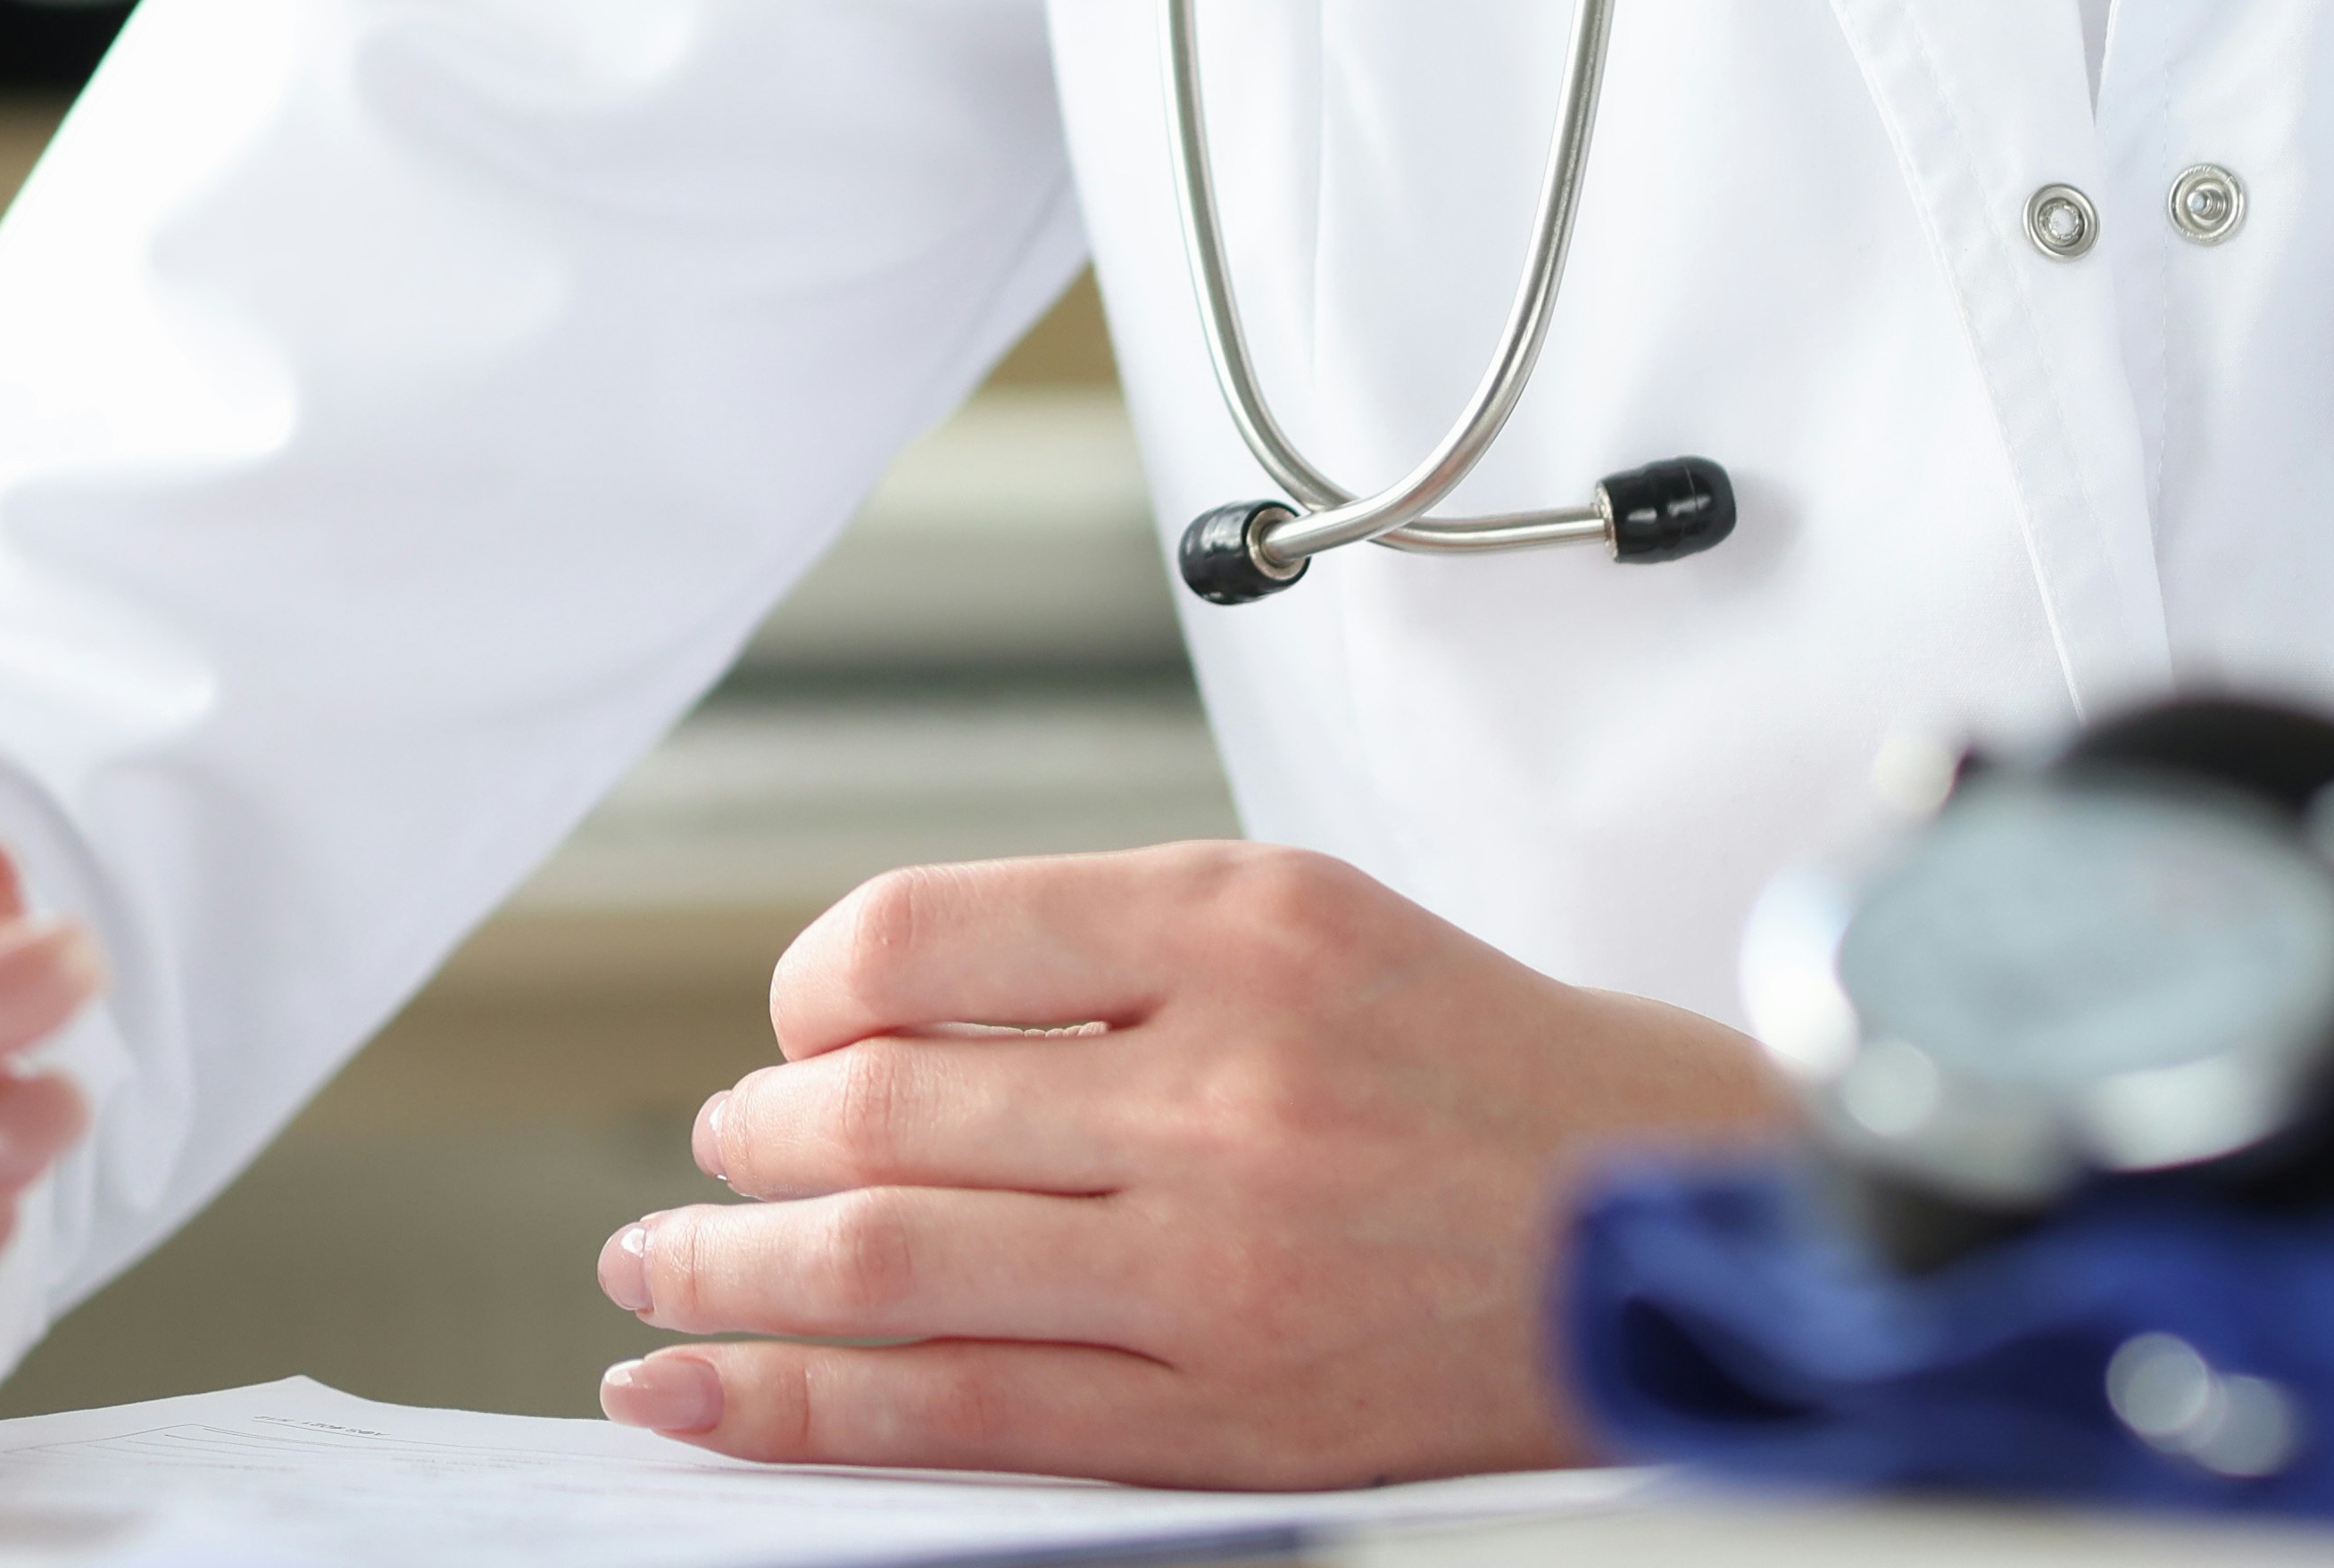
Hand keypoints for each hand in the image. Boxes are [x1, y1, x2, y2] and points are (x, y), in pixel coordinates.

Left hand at [599, 842, 1781, 1485]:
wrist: (1675, 1226)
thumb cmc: (1486, 1072)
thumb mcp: (1312, 920)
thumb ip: (1108, 951)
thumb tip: (877, 1012)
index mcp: (1238, 927)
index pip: (923, 936)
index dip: (810, 988)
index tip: (793, 1023)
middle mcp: (1219, 1088)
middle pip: (882, 1109)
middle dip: (753, 1139)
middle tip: (711, 1155)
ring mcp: (1216, 1264)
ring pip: (890, 1263)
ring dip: (731, 1274)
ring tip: (658, 1276)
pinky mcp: (1222, 1414)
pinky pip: (961, 1413)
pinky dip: (800, 1408)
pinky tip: (702, 1397)